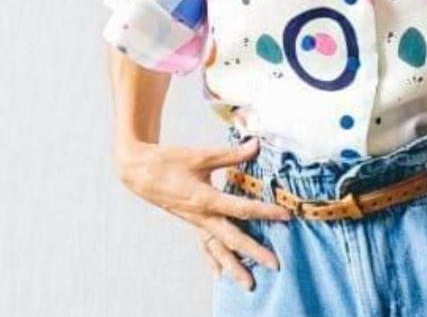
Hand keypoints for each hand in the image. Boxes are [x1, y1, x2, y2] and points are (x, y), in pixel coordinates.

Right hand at [115, 136, 292, 289]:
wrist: (139, 172)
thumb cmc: (170, 161)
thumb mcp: (202, 155)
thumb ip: (231, 154)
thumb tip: (256, 145)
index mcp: (206, 199)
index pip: (242, 209)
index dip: (266, 212)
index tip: (286, 216)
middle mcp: (202, 216)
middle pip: (232, 238)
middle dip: (253, 252)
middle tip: (275, 265)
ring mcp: (195, 222)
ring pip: (218, 249)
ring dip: (234, 266)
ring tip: (248, 284)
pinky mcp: (191, 222)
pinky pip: (203, 246)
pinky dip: (213, 260)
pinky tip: (219, 274)